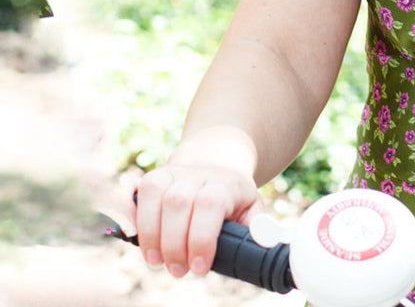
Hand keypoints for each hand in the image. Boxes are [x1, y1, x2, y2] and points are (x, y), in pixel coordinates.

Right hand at [131, 160, 261, 277]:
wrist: (217, 163)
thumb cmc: (233, 198)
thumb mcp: (251, 209)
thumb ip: (256, 229)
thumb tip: (261, 244)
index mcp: (225, 184)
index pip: (210, 204)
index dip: (201, 238)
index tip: (199, 268)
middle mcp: (197, 174)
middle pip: (178, 202)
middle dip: (173, 244)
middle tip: (178, 271)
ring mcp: (174, 172)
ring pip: (154, 194)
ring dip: (150, 234)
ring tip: (157, 261)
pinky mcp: (154, 176)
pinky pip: (137, 190)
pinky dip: (133, 214)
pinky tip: (137, 238)